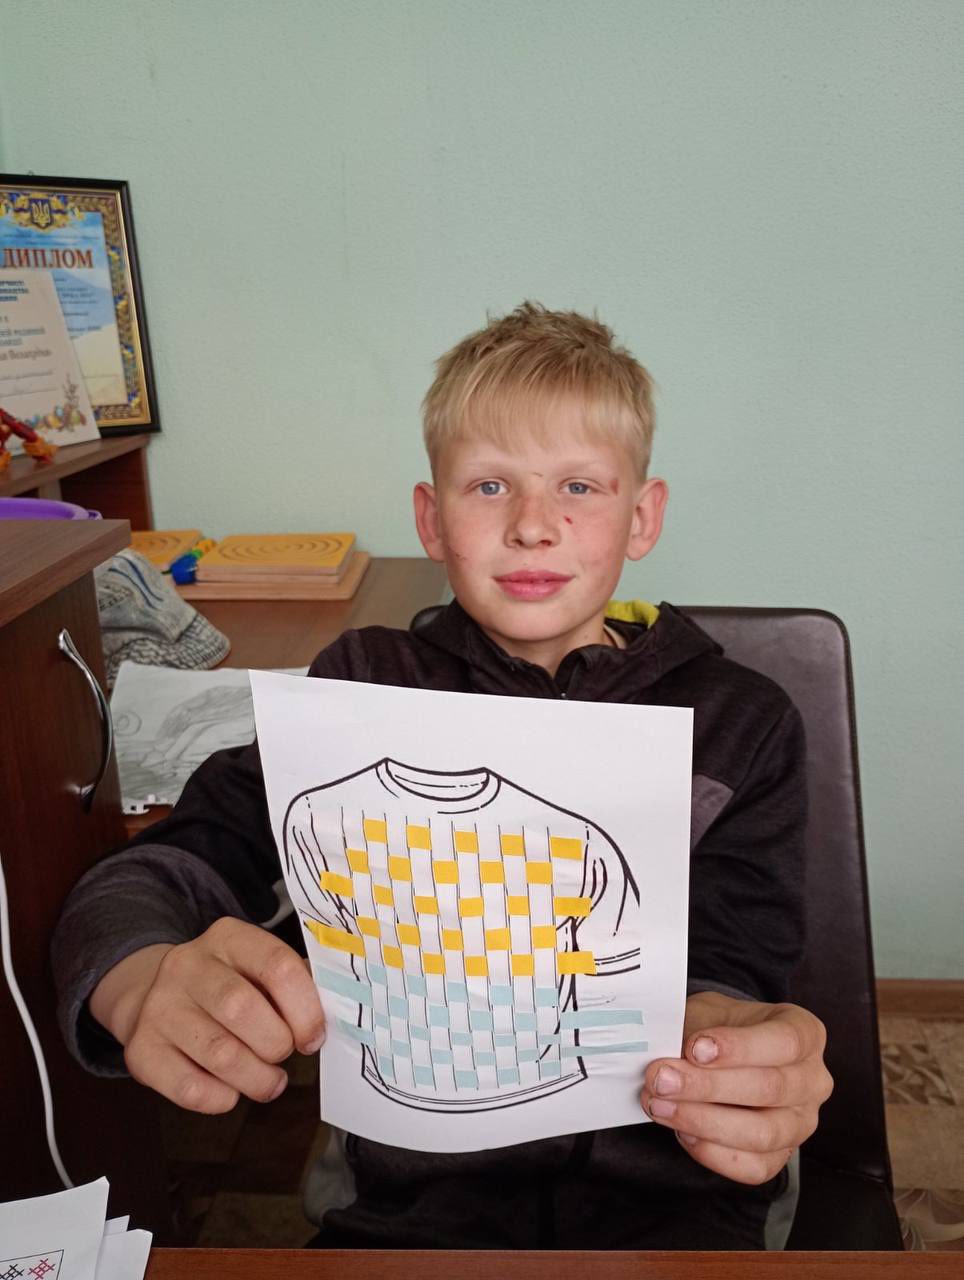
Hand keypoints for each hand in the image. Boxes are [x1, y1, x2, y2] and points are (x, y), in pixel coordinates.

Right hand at [88, 917, 325, 1113]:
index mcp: (228, 937)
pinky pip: (189, 1088)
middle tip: (284, 1055)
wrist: (153, 995)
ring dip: (257, 1078)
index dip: (305, 1008)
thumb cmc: (226, 985)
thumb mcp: (256, 968)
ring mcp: (159, 1006)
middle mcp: (187, 965)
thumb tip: (333, 1014)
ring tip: (269, 1082)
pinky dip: (221, 1098)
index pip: (276, 965)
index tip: (314, 1036)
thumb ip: (295, 984)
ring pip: (219, 1053)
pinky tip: (230, 1091)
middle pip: (242, 1009)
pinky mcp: (140, 1050)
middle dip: (276, 1044)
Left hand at [640, 990, 832, 1184]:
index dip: (740, 1047)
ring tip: (660, 1105)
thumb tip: (666, 1052)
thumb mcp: (709, 1012)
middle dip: (708, 1086)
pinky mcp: (781, 1157)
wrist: (721, 1054)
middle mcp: (813, 1081)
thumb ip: (694, 1029)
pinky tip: (682, 1131)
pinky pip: (753, 1167)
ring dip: (703, 1121)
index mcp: (805, 1033)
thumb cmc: (720, 1028)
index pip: (785, 1042)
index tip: (695, 1048)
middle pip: (771, 1088)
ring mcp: (801, 1123)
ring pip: (762, 1133)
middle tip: (662, 1079)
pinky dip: (712, 1152)